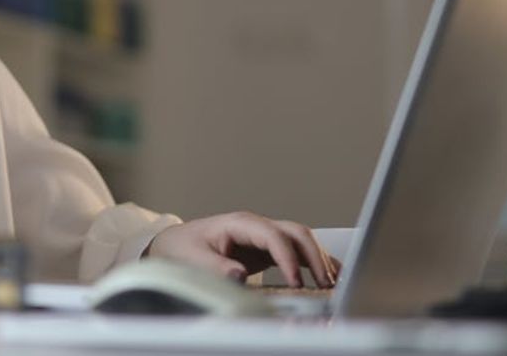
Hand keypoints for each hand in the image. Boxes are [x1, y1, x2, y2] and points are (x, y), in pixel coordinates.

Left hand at [147, 212, 340, 287]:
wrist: (175, 244)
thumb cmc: (183, 248)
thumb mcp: (194, 259)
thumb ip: (215, 267)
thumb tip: (239, 274)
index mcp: (240, 224)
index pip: (274, 236)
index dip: (288, 259)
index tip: (297, 282)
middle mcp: (256, 226)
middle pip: (295, 233)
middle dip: (314, 256)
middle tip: (325, 283)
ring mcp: (263, 236)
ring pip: (301, 240)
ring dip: (319, 259)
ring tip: (332, 283)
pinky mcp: (267, 249)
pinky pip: (296, 251)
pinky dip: (314, 262)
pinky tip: (328, 276)